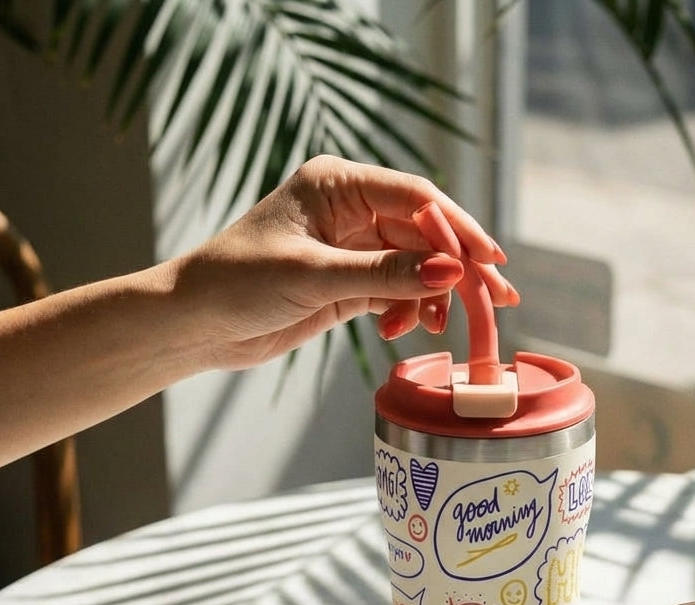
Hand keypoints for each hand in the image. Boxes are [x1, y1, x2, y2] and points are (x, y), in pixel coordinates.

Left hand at [172, 155, 518, 370]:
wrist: (195, 324)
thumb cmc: (237, 282)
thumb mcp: (315, 277)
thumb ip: (386, 275)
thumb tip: (452, 273)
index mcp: (337, 184)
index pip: (416, 198)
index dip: (458, 229)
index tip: (490, 262)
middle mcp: (350, 209)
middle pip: (425, 234)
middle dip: (460, 269)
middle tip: (499, 300)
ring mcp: (352, 246)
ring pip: (416, 266)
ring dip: (433, 297)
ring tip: (443, 327)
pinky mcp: (350, 282)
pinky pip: (398, 291)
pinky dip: (408, 311)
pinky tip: (399, 330)